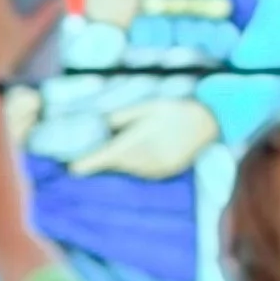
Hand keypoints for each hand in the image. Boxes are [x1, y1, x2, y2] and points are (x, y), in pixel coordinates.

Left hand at [69, 95, 220, 180]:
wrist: (207, 122)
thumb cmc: (174, 110)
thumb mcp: (146, 107)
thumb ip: (123, 117)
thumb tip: (104, 125)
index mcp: (133, 143)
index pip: (104, 157)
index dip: (86, 164)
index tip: (72, 168)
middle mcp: (142, 161)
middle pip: (116, 164)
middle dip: (106, 158)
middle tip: (99, 151)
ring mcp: (154, 170)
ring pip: (130, 169)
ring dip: (124, 161)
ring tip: (130, 145)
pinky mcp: (165, 173)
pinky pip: (144, 172)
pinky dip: (139, 164)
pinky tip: (146, 151)